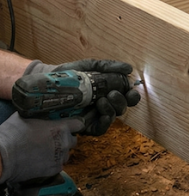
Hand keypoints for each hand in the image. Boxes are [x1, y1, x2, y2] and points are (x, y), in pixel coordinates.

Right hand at [0, 114, 81, 183]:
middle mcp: (64, 142)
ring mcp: (60, 157)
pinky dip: (53, 164)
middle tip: (54, 140)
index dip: (74, 125)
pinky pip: (59, 166)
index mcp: (60, 127)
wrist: (3, 158)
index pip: (79, 124)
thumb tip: (31, 111)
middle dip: (66, 140)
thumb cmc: (11, 136)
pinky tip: (42, 161)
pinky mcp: (54, 170)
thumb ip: (34, 116)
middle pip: (73, 140)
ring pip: (66, 154)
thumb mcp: (23, 117)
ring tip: (46, 152)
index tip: (70, 126)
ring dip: (59, 152)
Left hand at [26, 59, 142, 135]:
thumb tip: (129, 69)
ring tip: (101, 100)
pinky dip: (105, 123)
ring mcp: (95, 116)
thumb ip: (108, 66)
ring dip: (112, 109)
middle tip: (112, 93)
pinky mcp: (84, 126)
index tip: (130, 90)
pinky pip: (100, 129)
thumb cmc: (69, 75)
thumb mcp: (89, 66)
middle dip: (121, 101)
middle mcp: (105, 104)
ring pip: (113, 117)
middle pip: (123, 108)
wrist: (47, 84)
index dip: (132, 95)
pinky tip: (102, 116)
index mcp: (109, 91)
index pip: (128, 96)